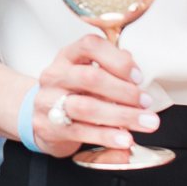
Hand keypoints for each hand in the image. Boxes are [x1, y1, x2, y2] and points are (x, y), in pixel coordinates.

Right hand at [30, 33, 155, 158]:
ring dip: (121, 115)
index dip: (117, 59)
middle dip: (124, 91)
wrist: (40, 119)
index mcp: (67, 56)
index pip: (90, 45)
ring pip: (86, 107)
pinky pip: (81, 132)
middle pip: (89, 77)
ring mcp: (48, 101)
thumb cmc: (73, 94)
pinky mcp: (49, 128)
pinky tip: (125, 140)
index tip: (138, 76)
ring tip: (144, 122)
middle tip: (147, 103)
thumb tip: (133, 67)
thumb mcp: (87, 74)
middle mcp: (55, 75)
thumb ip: (111, 69)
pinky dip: (106, 136)